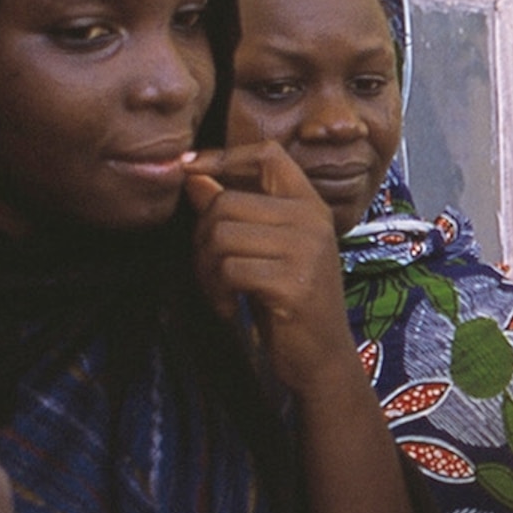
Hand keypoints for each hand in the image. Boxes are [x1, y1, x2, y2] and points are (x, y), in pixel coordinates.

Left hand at [186, 141, 359, 395]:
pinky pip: (229, 269)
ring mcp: (306, 251)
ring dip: (206, 270)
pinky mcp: (292, 283)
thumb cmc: (290, 301)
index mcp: (310, 205)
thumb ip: (235, 211)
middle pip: (226, 202)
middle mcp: (312, 220)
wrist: (322, 356)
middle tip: (210, 271)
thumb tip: (194, 177)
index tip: (190, 168)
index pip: (268, 155)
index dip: (224, 156)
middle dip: (202, 238)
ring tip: (221, 291)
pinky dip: (218, 292)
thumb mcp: (265, 249)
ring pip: (221, 235)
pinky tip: (231, 307)